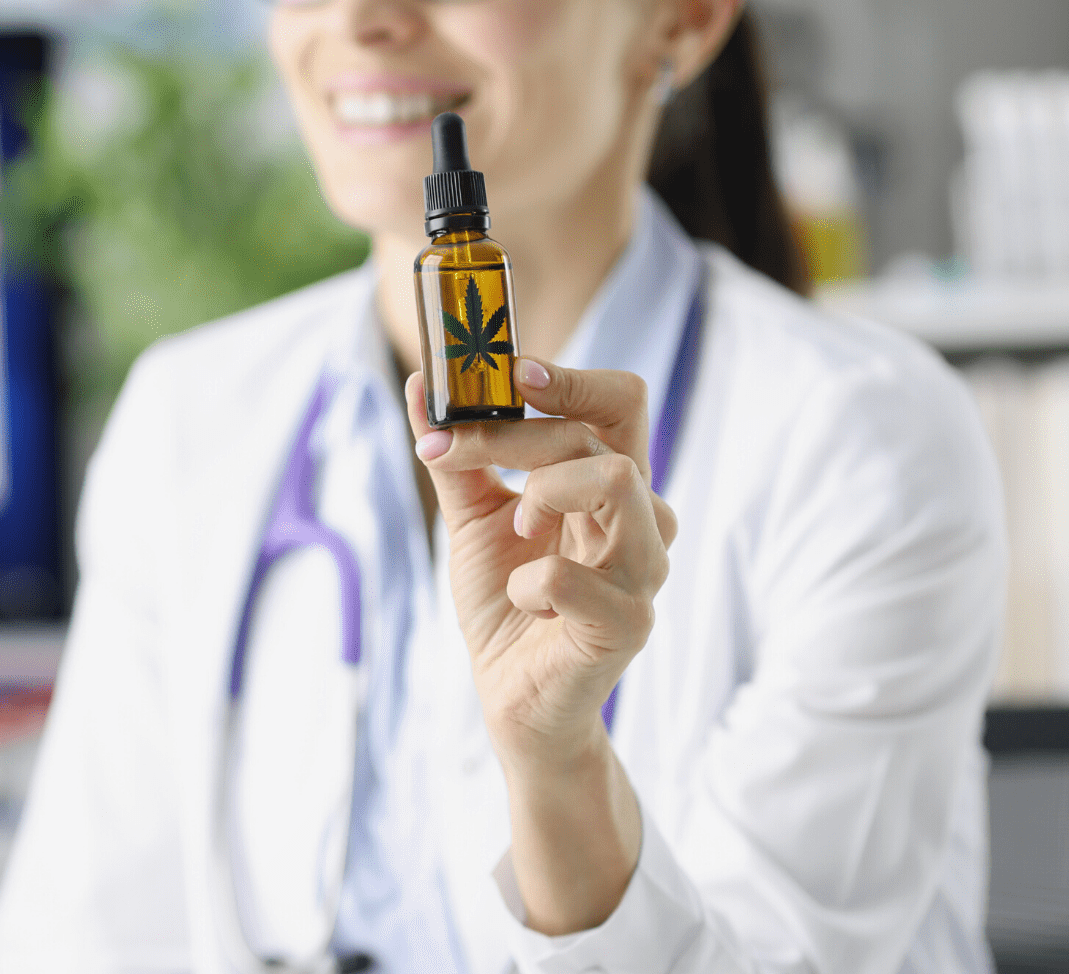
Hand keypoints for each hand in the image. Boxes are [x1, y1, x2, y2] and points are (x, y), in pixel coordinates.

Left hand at [403, 358, 677, 763]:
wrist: (511, 697)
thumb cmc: (506, 601)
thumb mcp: (472, 517)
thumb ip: (457, 456)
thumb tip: (425, 385)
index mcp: (612, 486)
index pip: (622, 403)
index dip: (572, 379)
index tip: (510, 372)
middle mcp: (643, 521)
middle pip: (604, 437)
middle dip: (517, 437)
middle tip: (454, 452)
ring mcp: (643, 574)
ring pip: (615, 483)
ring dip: (542, 495)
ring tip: (517, 532)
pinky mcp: (627, 625)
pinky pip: (570, 575)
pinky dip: (527, 582)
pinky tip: (524, 600)